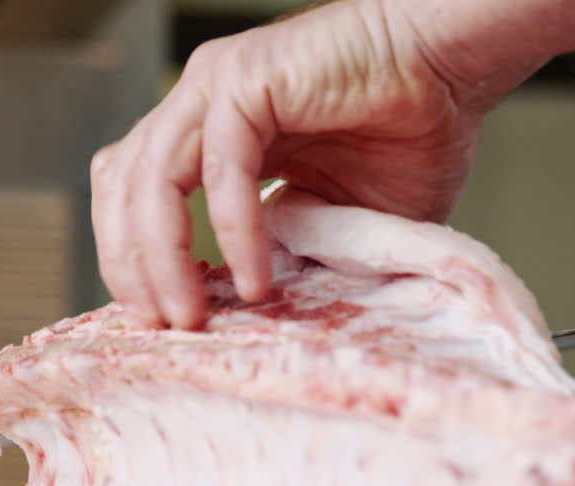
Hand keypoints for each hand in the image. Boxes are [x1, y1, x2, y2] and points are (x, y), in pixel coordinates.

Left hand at [90, 0, 486, 329]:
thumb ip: (289, 254)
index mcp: (204, 135)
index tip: (157, 318)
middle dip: (129, 265)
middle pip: (119, 189)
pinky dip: (232, 229)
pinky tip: (254, 276)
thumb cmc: (407, 134)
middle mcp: (196, 106)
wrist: (455, 70)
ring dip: (162, 257)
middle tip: (161, 326)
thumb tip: (253, 313)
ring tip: (191, 315)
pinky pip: (220, 168)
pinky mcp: (245, 80)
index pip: (130, 197)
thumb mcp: (334, 220)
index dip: (130, 258)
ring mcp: (213, 88)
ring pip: (150, 180)